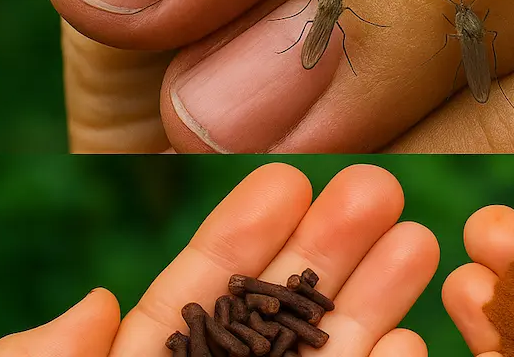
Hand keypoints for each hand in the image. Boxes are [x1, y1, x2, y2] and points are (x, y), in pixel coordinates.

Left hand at [0, 164, 436, 355]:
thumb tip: (98, 300)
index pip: (199, 290)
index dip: (243, 232)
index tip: (287, 175)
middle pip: (280, 309)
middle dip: (330, 242)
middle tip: (378, 182)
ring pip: (331, 353)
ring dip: (375, 297)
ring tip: (416, 236)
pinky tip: (410, 337)